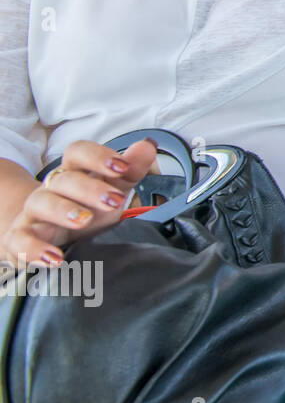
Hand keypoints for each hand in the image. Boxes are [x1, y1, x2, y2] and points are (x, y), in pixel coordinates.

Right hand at [0, 139, 157, 266]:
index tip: (122, 166)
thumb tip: (147, 145)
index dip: (98, 156)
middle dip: (90, 188)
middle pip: (64, 179)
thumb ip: (130, 171)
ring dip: (63, 211)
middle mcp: (51, 189)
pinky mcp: (19, 238)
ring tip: (84, 221)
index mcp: (74, 172)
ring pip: (41, 203)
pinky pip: (20, 241)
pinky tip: (54, 258)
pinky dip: (35, 249)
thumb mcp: (110, 190)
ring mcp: (33, 213)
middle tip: (115, 201)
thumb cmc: (84, 207)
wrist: (43, 233)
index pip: (78, 152)